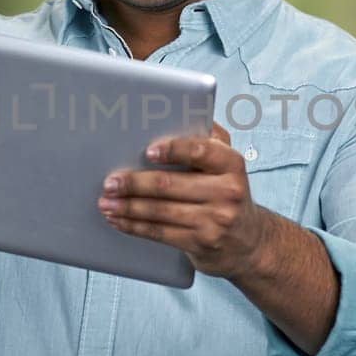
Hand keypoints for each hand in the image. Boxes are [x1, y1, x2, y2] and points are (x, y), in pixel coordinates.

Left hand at [96, 122, 273, 279]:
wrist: (250, 241)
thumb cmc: (227, 193)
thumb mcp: (227, 164)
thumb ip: (209, 139)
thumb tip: (179, 112)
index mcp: (232, 164)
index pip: (200, 150)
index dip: (173, 149)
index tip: (147, 151)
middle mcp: (227, 192)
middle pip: (170, 184)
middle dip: (134, 183)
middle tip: (110, 182)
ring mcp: (216, 220)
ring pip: (161, 211)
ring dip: (128, 207)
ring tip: (105, 202)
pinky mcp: (202, 243)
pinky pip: (161, 233)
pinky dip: (135, 226)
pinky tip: (119, 220)